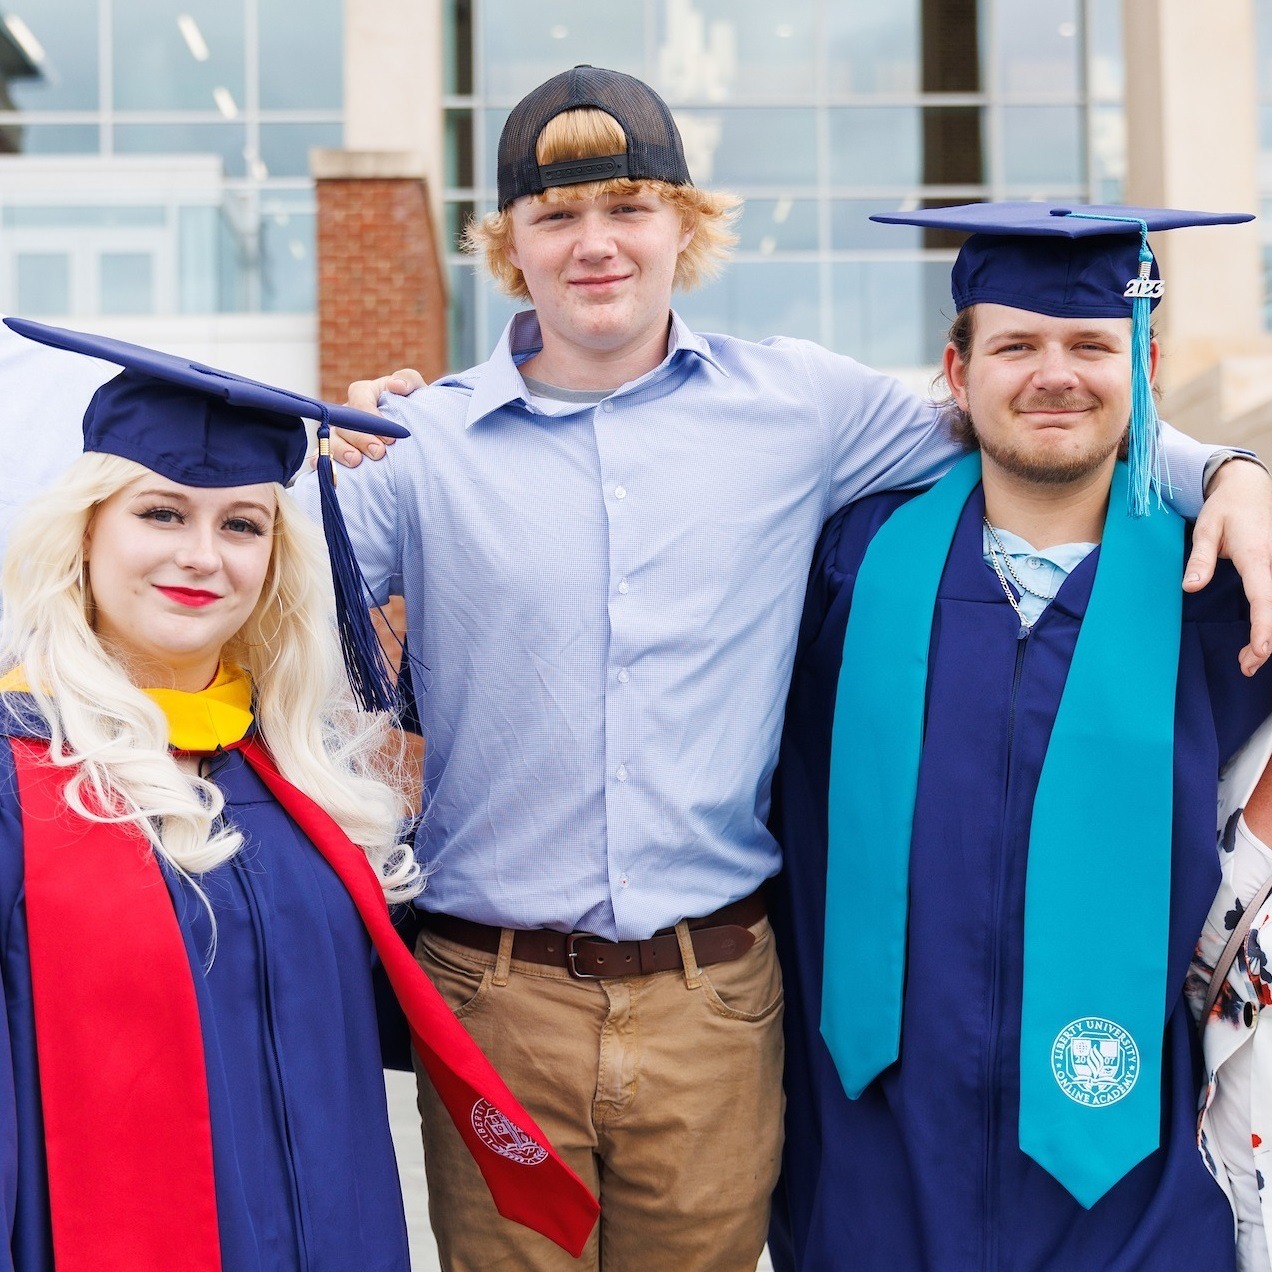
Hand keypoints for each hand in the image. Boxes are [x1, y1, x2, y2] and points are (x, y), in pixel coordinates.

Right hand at [331, 369, 425, 466]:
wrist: (411, 433)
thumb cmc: (411, 407)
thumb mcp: (414, 389)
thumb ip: (408, 379)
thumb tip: (396, 386)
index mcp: (364, 393)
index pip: (360, 399)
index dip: (371, 417)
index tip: (390, 437)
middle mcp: (347, 413)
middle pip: (345, 423)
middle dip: (360, 438)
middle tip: (378, 452)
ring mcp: (339, 432)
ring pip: (331, 439)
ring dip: (341, 451)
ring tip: (356, 462)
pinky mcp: (335, 451)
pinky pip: (321, 455)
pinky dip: (322, 463)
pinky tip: (330, 471)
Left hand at [1186, 457, 1271, 675]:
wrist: (1248, 489)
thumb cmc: (1225, 509)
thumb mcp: (1205, 528)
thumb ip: (1199, 559)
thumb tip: (1191, 586)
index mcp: (1258, 556)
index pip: (1264, 597)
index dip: (1264, 627)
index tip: (1260, 650)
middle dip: (1266, 641)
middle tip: (1245, 667)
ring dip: (1269, 634)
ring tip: (1248, 661)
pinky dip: (1270, 621)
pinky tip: (1258, 641)